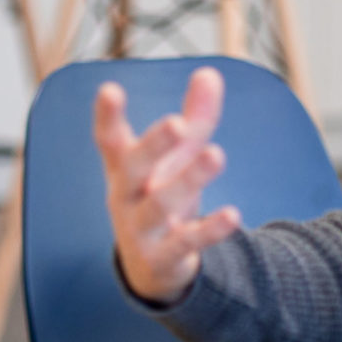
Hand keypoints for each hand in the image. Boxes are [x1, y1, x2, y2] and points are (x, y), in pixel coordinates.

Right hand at [93, 66, 240, 303]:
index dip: (107, 117)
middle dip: (154, 146)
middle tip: (178, 123)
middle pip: (133, 169)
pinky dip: (209, 230)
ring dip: (190, 179)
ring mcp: (141, 230)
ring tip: (216, 155)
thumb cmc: (160, 197)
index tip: (110, 90)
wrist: (152, 267)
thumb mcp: (176, 159)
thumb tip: (210, 73)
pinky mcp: (163, 258)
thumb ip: (195, 117)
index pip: (109, 140)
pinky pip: (185, 242)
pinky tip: (233, 215)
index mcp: (123, 168)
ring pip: (161, 204)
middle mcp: (126, 197)